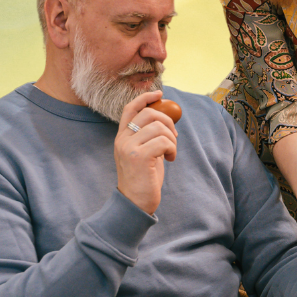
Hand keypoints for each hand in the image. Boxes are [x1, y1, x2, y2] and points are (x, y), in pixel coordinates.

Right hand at [114, 90, 177, 213]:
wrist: (135, 203)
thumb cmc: (144, 178)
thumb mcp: (144, 152)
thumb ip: (149, 136)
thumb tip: (167, 118)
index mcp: (122, 137)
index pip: (130, 108)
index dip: (145, 97)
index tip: (160, 93)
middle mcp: (122, 140)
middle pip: (149, 114)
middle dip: (168, 122)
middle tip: (174, 137)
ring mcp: (128, 147)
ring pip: (159, 127)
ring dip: (172, 138)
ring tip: (171, 152)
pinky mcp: (138, 157)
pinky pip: (163, 141)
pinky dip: (172, 148)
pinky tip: (171, 159)